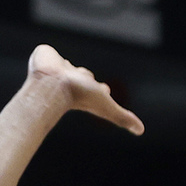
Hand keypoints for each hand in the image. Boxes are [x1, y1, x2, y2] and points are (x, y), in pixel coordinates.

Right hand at [28, 44, 143, 134]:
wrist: (54, 83)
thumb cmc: (79, 95)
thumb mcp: (108, 107)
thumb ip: (123, 118)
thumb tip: (141, 131)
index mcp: (86, 90)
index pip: (98, 89)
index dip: (102, 89)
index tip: (106, 89)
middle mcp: (73, 80)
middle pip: (83, 77)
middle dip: (86, 76)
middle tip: (87, 76)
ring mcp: (59, 70)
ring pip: (67, 67)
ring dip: (67, 67)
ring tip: (64, 67)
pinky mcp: (46, 59)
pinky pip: (48, 56)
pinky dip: (48, 56)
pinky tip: (44, 55)